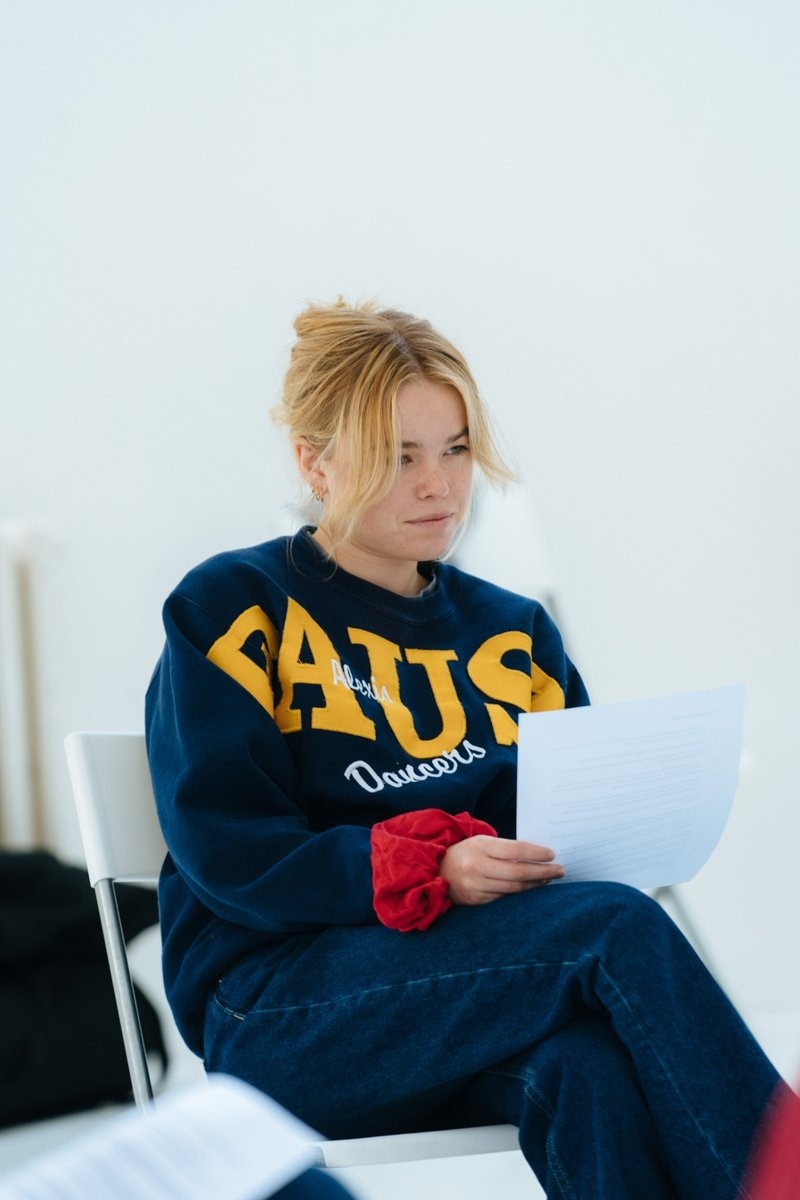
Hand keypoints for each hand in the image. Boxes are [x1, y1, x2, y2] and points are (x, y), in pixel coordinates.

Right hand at [439, 835, 563, 906]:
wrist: (436, 871)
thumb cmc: (465, 853)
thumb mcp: (481, 842)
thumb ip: (505, 848)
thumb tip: (536, 855)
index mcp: (480, 846)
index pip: (515, 850)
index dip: (536, 854)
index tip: (552, 855)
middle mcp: (477, 866)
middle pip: (518, 872)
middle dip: (542, 872)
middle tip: (560, 870)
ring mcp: (476, 886)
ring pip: (513, 888)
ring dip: (534, 884)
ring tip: (549, 879)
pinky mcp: (476, 901)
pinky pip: (503, 898)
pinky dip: (520, 893)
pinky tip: (531, 888)